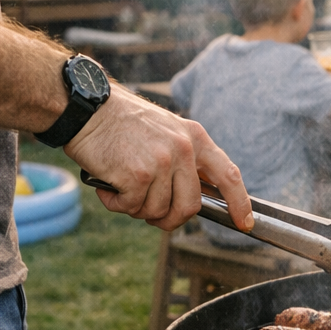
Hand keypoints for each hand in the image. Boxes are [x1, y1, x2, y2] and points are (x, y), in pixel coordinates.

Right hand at [64, 87, 253, 232]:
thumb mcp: (166, 131)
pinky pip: (132, 208)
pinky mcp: (139, 175)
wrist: (86, 107)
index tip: (244, 222)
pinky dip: (115, 203)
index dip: (240, 202)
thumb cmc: (121, 124)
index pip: (228, 175)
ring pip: (158, 211)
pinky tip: (108, 183)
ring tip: (121, 184)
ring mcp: (163, 162)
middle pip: (190, 207)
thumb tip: (193, 198)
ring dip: (136, 207)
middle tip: (150, 213)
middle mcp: (184, 149)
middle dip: (170, 219)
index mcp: (195, 137)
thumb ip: (184, 160)